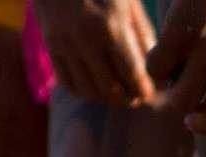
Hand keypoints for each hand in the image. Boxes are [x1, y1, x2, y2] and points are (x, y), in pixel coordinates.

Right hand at [34, 0, 157, 105]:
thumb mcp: (129, 3)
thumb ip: (142, 35)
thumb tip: (155, 69)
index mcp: (112, 27)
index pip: (133, 76)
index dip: (144, 90)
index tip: (149, 91)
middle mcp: (86, 40)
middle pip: (111, 90)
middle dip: (127, 98)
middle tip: (135, 96)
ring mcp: (65, 44)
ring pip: (89, 92)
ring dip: (106, 98)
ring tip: (116, 92)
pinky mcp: (51, 46)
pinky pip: (68, 83)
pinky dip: (84, 91)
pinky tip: (94, 84)